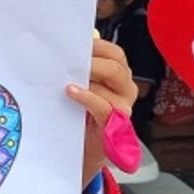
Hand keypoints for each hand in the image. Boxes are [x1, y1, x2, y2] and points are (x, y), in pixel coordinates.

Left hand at [66, 38, 138, 187]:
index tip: (76, 44)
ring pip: (112, 81)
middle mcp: (126, 88)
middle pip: (116, 66)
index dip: (98, 47)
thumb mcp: (82, 88)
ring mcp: (124, 106)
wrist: (83, 148)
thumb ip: (81, 69)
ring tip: (67, 77)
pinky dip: (86, 96)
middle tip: (70, 60)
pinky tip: (71, 92)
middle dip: (93, 61)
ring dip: (87, 77)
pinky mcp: (116, 123)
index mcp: (120, 75)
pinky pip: (104, 104)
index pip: (115, 53)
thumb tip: (68, 48)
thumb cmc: (81, 114)